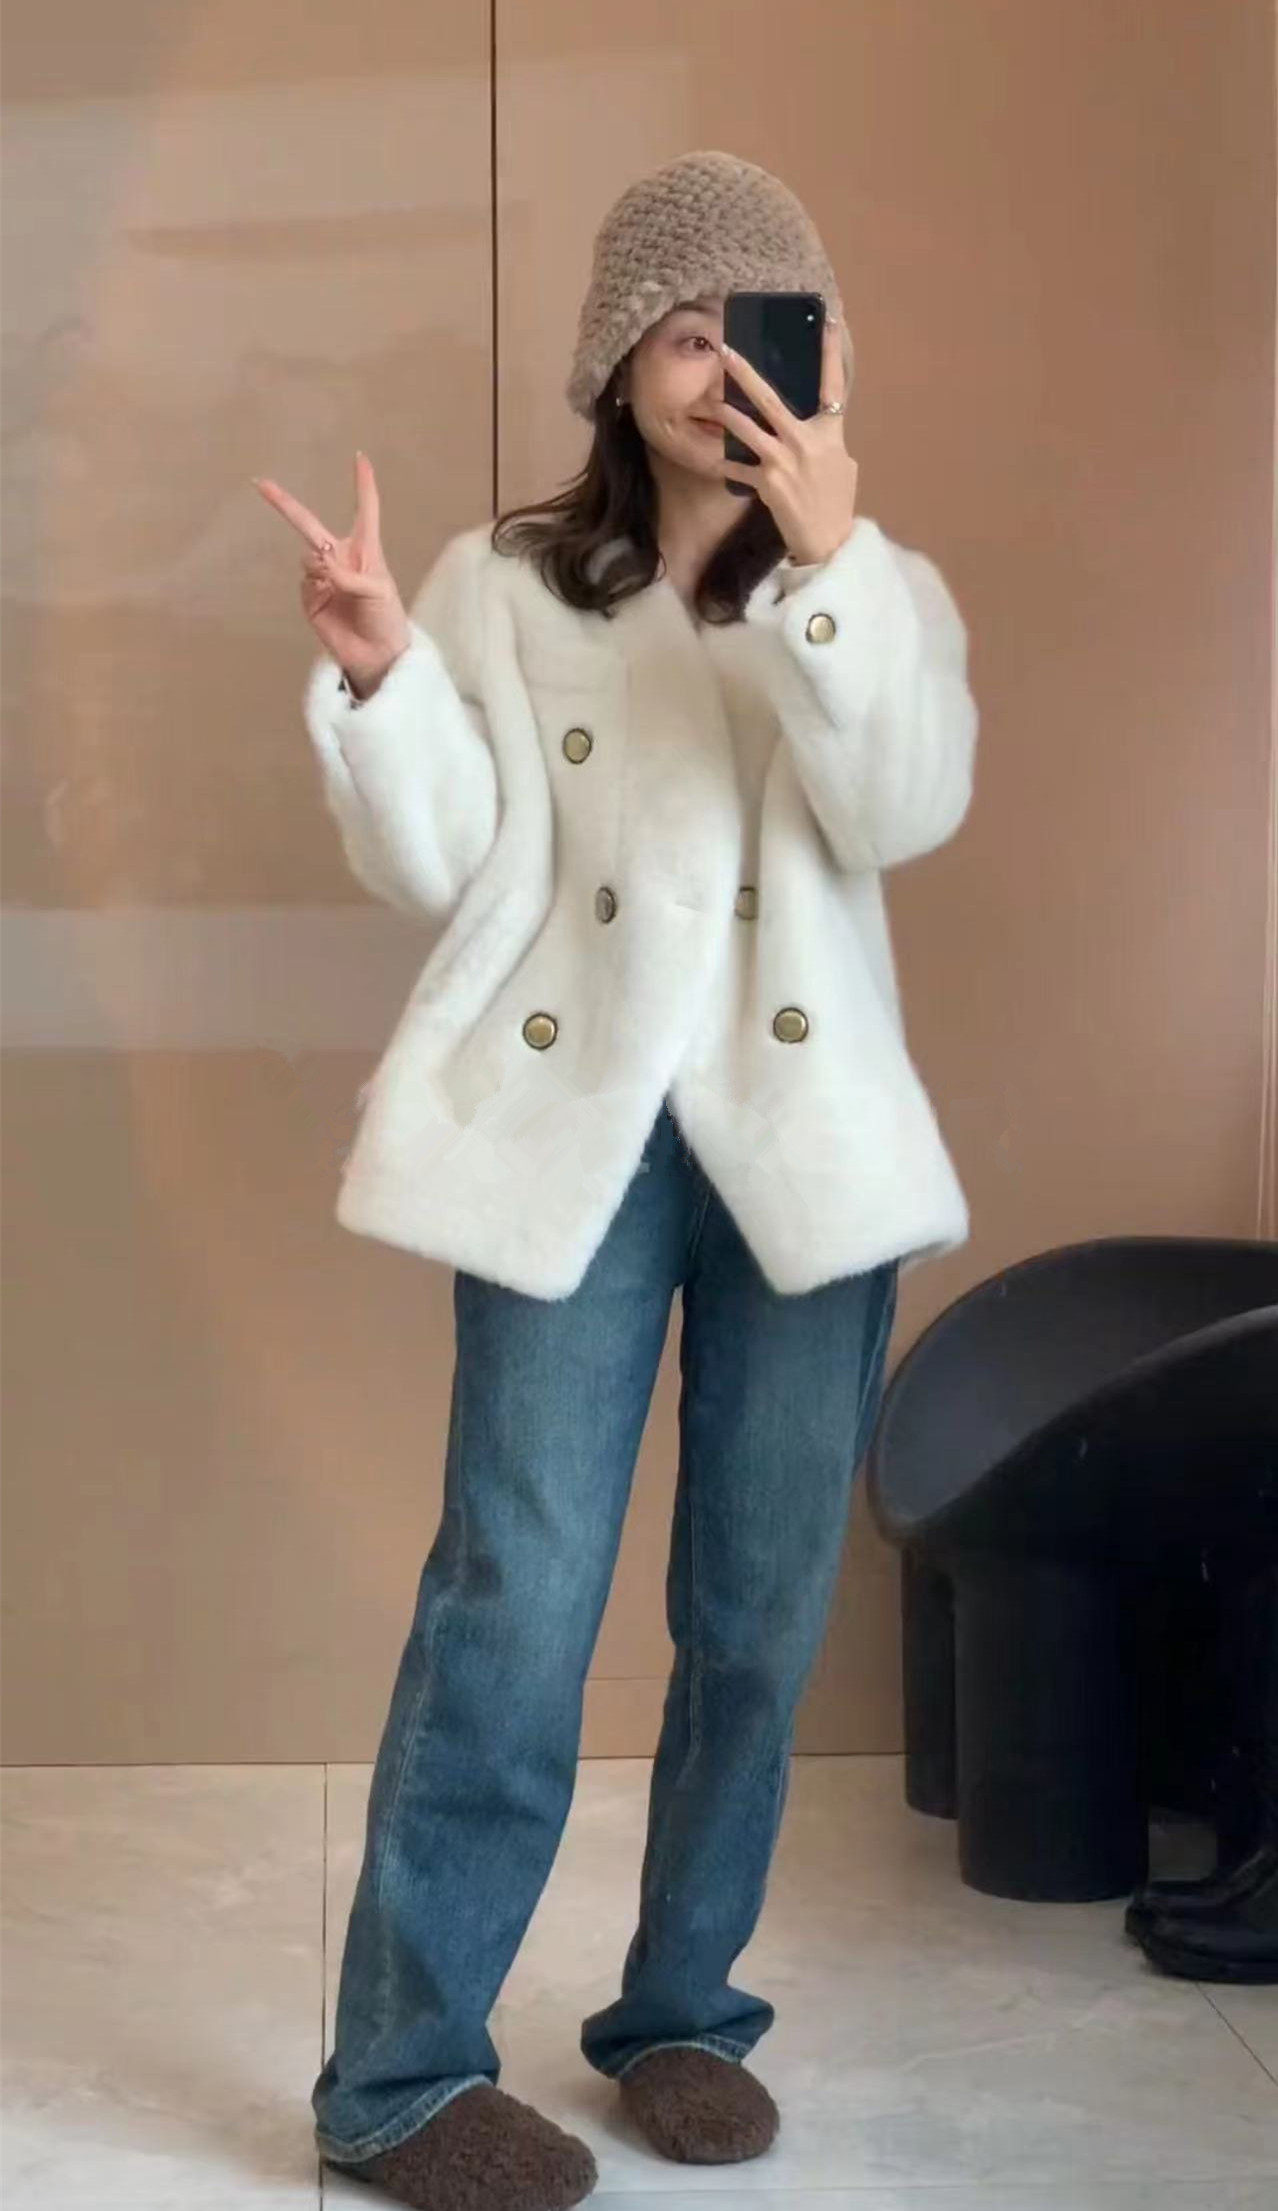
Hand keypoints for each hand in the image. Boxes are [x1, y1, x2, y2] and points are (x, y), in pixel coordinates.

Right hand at [252, 451, 411, 692]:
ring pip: (307, 557)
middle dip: (284, 504)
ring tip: (336, 586)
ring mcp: (323, 577)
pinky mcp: (310, 598)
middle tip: (260, 483)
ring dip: (318, 566)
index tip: (360, 458)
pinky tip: (326, 600)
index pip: (365, 509)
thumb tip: (319, 564)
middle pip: (309, 524)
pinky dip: (313, 587)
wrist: (377, 656)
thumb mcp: (378, 592)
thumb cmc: (387, 619)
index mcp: (366, 549)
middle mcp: (341, 557)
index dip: (363, 484)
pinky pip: (304, 582)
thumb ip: (348, 575)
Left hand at [711, 315, 858, 565]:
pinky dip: (727, 465)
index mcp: (830, 431)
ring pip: (746, 429)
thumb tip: (811, 424)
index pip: (832, 384)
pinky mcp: (766, 483)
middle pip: (769, 399)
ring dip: (725, 413)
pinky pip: (738, 468)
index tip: (824, 319)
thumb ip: (825, 439)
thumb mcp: (841, 463)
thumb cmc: (837, 501)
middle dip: (745, 374)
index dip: (828, 351)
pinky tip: (716, 459)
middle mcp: (805, 441)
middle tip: (726, 351)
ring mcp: (783, 461)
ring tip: (710, 401)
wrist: (828, 541)